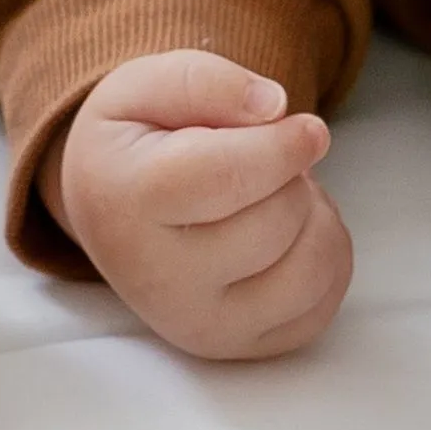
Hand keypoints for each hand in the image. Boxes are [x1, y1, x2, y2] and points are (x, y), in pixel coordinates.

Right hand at [56, 47, 354, 360]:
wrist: (108, 215)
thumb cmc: (134, 145)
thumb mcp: (144, 86)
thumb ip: (206, 81)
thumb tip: (273, 108)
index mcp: (127, 203)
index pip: (228, 177)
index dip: (284, 145)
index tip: (308, 127)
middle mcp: (159, 281)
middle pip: (277, 218)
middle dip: (288, 176)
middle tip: (261, 165)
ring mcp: (200, 325)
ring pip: (310, 267)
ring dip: (312, 217)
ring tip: (274, 198)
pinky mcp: (237, 348)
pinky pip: (323, 306)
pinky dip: (323, 259)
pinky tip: (286, 238)